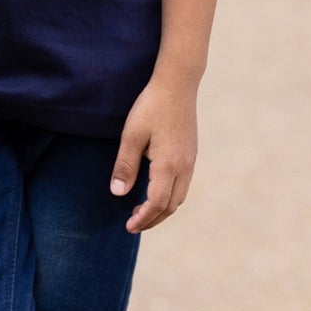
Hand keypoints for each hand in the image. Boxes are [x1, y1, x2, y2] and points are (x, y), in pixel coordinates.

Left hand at [110, 74, 198, 233]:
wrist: (177, 84)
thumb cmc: (151, 106)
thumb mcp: (131, 135)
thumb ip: (125, 166)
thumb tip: (118, 194)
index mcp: (169, 164)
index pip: (157, 203)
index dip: (143, 219)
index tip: (128, 227)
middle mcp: (184, 166)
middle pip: (171, 206)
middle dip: (152, 219)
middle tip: (132, 224)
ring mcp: (191, 161)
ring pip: (180, 197)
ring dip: (162, 209)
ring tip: (141, 211)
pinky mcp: (191, 154)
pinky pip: (183, 185)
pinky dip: (169, 196)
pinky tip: (154, 191)